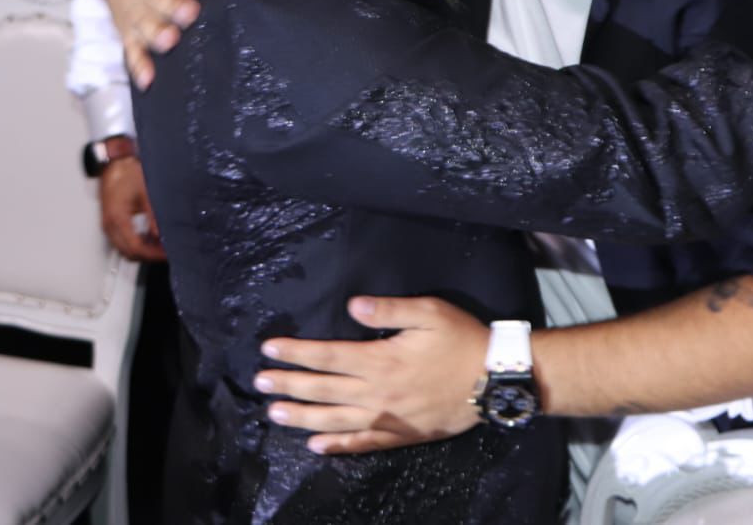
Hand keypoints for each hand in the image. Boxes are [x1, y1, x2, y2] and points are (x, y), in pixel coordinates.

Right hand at [98, 156, 164, 261]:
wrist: (114, 163)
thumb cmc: (128, 173)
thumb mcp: (146, 193)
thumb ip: (153, 216)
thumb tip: (160, 234)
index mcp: (118, 218)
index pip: (135, 248)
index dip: (152, 254)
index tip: (166, 253)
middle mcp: (109, 225)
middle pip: (128, 253)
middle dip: (148, 256)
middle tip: (165, 252)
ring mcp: (107, 225)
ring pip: (123, 249)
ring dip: (141, 251)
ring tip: (159, 246)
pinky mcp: (110, 222)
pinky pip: (121, 241)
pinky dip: (135, 244)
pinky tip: (149, 238)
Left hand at [257, 295, 488, 453]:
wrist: (494, 378)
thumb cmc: (462, 339)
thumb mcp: (429, 312)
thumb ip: (389, 309)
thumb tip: (353, 306)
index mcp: (380, 359)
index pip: (327, 356)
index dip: (296, 353)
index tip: (269, 350)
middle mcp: (378, 392)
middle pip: (323, 389)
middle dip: (288, 385)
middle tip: (259, 383)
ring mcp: (388, 418)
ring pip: (335, 420)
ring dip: (302, 417)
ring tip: (274, 414)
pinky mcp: (402, 434)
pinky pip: (363, 444)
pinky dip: (337, 446)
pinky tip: (316, 446)